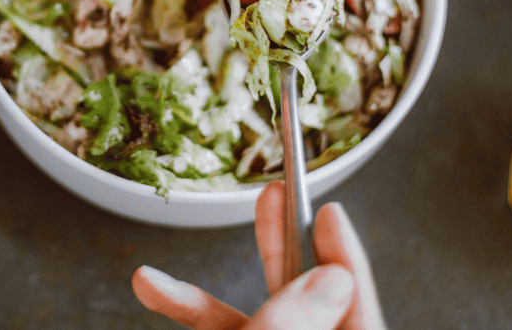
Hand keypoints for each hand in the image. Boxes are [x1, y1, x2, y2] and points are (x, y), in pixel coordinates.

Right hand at [131, 182, 386, 328]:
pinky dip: (192, 310)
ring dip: (208, 288)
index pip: (355, 305)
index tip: (326, 210)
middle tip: (272, 194)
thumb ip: (293, 321)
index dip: (342, 254)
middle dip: (280, 247)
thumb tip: (330, 276)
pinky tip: (156, 288)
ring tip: (185, 252)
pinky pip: (226, 329)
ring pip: (257, 314)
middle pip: (307, 300)